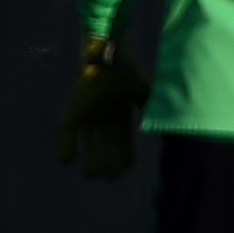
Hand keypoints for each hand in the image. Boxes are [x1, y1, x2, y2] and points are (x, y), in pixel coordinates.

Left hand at [58, 34, 150, 179]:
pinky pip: (69, 133)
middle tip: (112, 177)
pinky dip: (67, 147)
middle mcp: (104, 116)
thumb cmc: (126, 70)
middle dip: (109, 161)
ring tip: (92, 175)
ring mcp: (88, 114)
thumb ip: (154, 108)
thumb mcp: (145, 91)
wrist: (106, 54)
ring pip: (89, 142)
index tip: (128, 167)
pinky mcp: (74, 111)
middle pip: (107, 144)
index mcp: (120, 113)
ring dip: (90, 158)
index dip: (126, 153)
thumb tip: (168, 126)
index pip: (124, 138)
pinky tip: (65, 162)